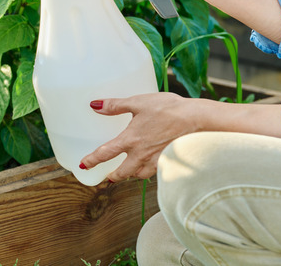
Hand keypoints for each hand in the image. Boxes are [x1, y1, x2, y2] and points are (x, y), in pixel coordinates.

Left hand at [79, 92, 197, 181]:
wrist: (198, 120)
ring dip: (131, 174)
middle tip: (107, 177)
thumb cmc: (169, 109)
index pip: (105, 154)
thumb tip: (95, 106)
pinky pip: (155, 172)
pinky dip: (149, 171)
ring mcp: (156, 161)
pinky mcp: (170, 162)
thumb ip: (115, 105)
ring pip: (139, 175)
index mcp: (130, 140)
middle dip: (112, 176)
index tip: (83, 165)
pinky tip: (151, 166)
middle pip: (122, 173)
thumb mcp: (138, 102)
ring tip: (128, 172)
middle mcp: (141, 155)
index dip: (92, 160)